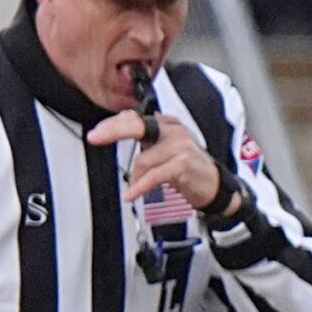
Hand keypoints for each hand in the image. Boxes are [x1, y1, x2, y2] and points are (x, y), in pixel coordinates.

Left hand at [86, 109, 228, 210]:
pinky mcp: (184, 164)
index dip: (112, 124)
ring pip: (144, 158)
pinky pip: (155, 175)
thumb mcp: (165, 150)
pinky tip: (133, 194)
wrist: (216, 187)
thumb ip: (145, 141)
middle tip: (95, 138)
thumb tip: (116, 134)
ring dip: (135, 176)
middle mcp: (174, 131)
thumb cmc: (190, 169)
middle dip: (113, 131)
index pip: (135, 118)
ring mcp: (181, 146)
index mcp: (167, 125)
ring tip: (134, 188)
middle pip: (137, 125)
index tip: (96, 134)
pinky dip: (141, 186)